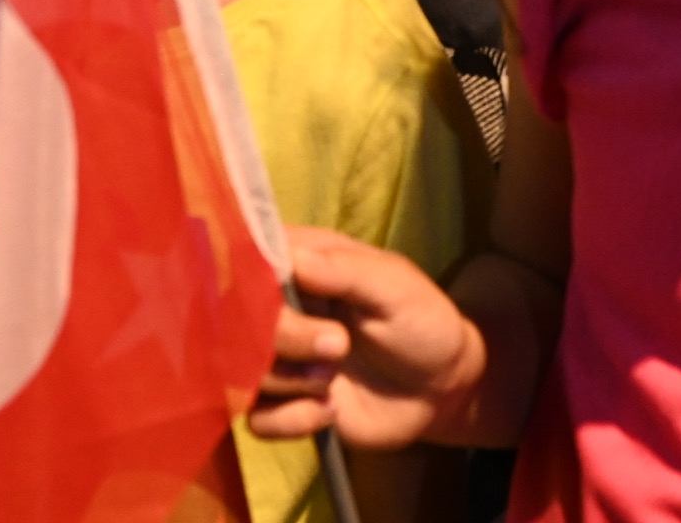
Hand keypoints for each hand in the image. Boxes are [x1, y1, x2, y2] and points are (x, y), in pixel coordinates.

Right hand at [246, 226, 479, 450]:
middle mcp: (280, 310)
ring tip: (335, 379)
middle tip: (338, 345)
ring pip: (244, 373)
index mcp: (301, 264)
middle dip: (287, 337)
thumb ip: (343, 270)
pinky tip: (329, 412)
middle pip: (240, 321)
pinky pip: (258, 421)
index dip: (253, 279)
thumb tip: (290, 258)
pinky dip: (292, 420)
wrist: (440, 389)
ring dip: (293, 381)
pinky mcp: (284, 405)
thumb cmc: (421, 321)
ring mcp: (279, 359)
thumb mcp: (393, 287)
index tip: (280, 298)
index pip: (248, 260)